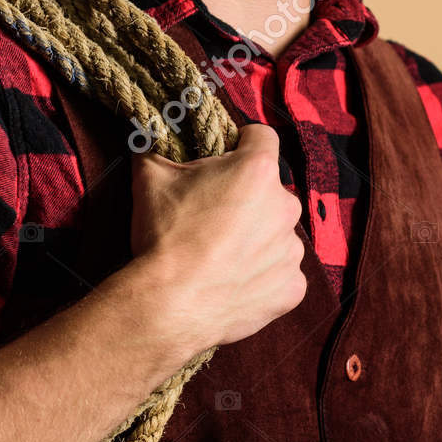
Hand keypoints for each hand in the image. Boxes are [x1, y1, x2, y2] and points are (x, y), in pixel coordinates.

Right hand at [130, 122, 306, 354]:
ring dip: (255, 238)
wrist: (169, 304)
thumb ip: (156, 149)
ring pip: (276, 233)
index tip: (222, 159)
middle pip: (269, 190)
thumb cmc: (164, 237)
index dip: (239, 144)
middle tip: (211, 216)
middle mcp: (285, 206)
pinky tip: (233, 281)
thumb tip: (148, 136)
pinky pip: (281, 273)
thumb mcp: (150, 179)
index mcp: (257, 171)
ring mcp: (291, 250)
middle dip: (245, 197)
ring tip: (220, 255)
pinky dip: (262, 276)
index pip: (260, 137)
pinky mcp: (292, 287)